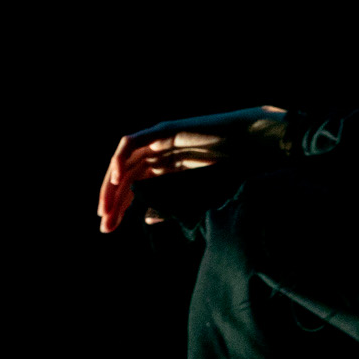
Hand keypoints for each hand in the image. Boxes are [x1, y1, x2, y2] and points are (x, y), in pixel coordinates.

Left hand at [98, 107, 289, 233]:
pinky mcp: (163, 130)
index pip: (134, 189)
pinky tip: (118, 180)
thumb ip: (174, 205)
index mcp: (167, 170)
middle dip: (113, 202)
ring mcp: (160, 141)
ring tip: (106, 208)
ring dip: (111, 185)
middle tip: (105, 225)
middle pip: (125, 178)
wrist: (253, 145)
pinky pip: (132, 143)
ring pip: (124, 162)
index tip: (109, 228)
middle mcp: (159, 155)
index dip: (120, 208)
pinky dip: (121, 159)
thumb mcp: (198, 194)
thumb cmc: (234, 170)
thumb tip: (147, 219)